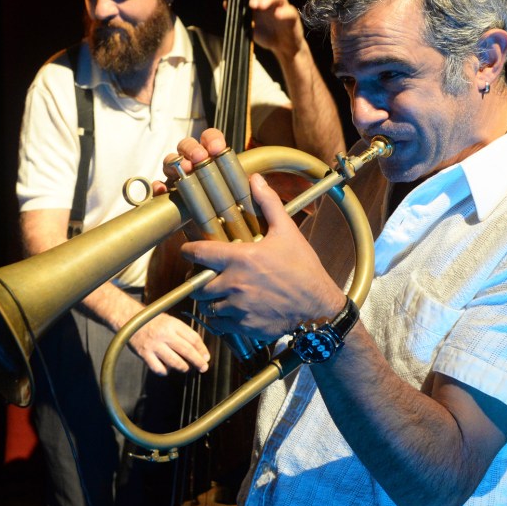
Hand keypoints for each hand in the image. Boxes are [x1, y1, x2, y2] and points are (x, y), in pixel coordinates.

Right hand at [127, 311, 209, 376]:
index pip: (193, 338)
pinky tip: (168, 368)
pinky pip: (159, 369)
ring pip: (175, 362)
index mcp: (173, 324)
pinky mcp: (144, 354)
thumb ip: (183, 333)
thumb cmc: (153, 321)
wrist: (130, 319)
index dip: (202, 349)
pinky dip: (166, 371)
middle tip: (203, 367)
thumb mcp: (170, 321)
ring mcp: (154, 345)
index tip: (206, 357)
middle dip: (198, 361)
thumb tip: (200, 350)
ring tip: (186, 368)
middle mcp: (164, 334)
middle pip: (187, 351)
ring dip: (184, 368)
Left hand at [165, 129, 343, 340]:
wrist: (318, 307)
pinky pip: (220, 324)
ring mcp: (237, 308)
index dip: (189, 251)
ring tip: (223, 294)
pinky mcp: (243, 326)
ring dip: (212, 301)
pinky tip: (234, 311)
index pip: (199, 253)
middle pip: (199, 285)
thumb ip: (268, 203)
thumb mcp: (287, 232)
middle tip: (209, 276)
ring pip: (209, 306)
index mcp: (240, 259)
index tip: (188, 251)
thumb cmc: (304, 269)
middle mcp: (234, 284)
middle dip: (201, 280)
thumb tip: (256, 179)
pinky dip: (222, 319)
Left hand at [244, 0, 305, 58]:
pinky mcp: (292, 17)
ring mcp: (283, 7)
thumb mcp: (248, 26)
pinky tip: (277, 15)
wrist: (283, 49)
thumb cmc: (266, 35)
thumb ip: (238, 15)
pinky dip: (284, 11)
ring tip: (260, 6)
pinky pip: (290, 10)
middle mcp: (272, 1)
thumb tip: (226, 3)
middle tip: (252, 4)